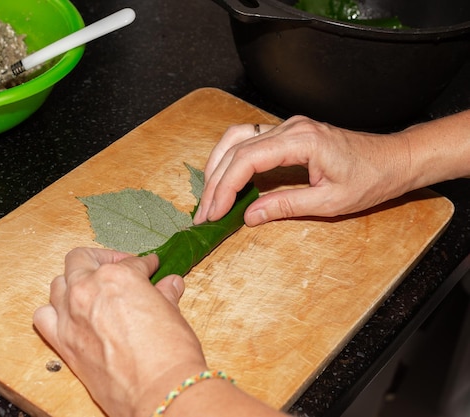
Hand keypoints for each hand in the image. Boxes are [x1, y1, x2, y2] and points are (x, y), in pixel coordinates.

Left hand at [33, 248, 207, 416]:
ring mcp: (70, 315)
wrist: (159, 392)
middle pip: (81, 260)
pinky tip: (70, 314)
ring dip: (74, 282)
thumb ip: (164, 295)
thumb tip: (169, 284)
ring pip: (58, 284)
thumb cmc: (169, 353)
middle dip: (101, 259)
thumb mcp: (171, 314)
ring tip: (92, 288)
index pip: (130, 263)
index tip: (149, 267)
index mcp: (117, 276)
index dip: (143, 264)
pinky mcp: (62, 342)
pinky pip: (43, 316)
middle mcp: (87, 289)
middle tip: (119, 266)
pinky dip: (53, 311)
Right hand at [193, 116, 410, 225]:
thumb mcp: (329, 202)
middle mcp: (289, 127)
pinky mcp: (288, 132)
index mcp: (301, 141)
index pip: (247, 160)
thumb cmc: (370, 179)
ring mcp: (287, 127)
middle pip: (235, 148)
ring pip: (236, 138)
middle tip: (204, 212)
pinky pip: (248, 139)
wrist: (393, 160)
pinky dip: (230, 158)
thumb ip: (285, 206)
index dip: (225, 187)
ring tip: (208, 195)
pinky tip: (225, 176)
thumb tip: (249, 216)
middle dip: (214, 182)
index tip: (213, 212)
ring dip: (217, 166)